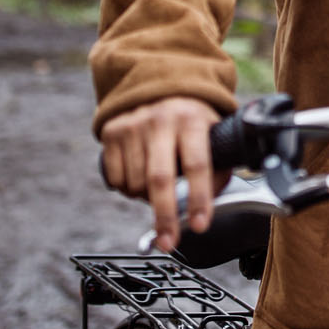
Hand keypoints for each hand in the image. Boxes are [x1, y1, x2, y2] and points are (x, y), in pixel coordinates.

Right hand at [99, 97, 225, 251]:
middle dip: (165, 216)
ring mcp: (133, 124)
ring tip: (159, 188)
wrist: (159, 85)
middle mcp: (161, 119)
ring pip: (136, 184)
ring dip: (147, 199)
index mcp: (192, 120)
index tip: (201, 225)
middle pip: (160, 179)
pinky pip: (116, 179)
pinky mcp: (112, 131)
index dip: (199, 199)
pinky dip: (127, 190)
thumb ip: (217, 168)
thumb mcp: (213, 133)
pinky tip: (139, 176)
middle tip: (169, 243)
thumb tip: (205, 208)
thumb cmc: (191, 120)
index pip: (197, 164)